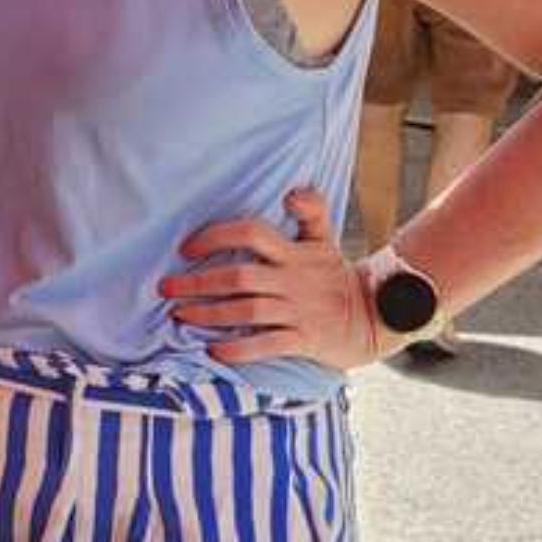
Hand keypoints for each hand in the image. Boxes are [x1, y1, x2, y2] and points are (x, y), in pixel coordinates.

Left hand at [158, 189, 386, 371]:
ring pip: (248, 311)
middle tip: (166, 287)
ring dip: (210, 314)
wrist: (374, 317)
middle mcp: (294, 281)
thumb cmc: (336, 276)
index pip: (252, 233)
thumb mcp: (326, 240)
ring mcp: (299, 311)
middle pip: (240, 277)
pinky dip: (239, 349)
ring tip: (180, 315)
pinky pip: (267, 345)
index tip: (187, 248)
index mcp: (295, 253)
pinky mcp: (304, 340)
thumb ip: (311, 211)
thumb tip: (293, 191)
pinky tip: (214, 350)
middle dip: (199, 282)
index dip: (217, 236)